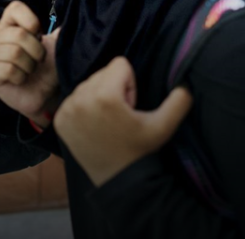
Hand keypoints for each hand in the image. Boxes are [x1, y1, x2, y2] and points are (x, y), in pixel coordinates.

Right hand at [0, 0, 59, 125]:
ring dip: (30, 65)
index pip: (14, 8)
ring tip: (30, 71)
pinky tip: (21, 80)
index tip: (40, 34)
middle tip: (38, 60)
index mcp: (9, 26)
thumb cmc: (46, 69)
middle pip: (17, 33)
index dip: (30, 19)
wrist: (44, 95)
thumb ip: (59, 30)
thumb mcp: (55, 46)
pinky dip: (22, 76)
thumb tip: (74, 17)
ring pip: (14, 52)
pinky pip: (8, 69)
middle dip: (36, 50)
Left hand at [53, 56, 192, 186]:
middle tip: (120, 115)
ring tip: (109, 121)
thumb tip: (185, 83)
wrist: (118, 181)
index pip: (119, 64)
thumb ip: (179, 101)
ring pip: (88, 83)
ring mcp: (67, 109)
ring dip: (99, 96)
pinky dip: (85, 107)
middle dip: (114, 88)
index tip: (131, 106)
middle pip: (102, 72)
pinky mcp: (59, 119)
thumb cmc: (141, 151)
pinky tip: (95, 125)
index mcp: (105, 96)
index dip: (131, 84)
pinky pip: (74, 98)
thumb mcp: (163, 126)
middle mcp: (81, 98)